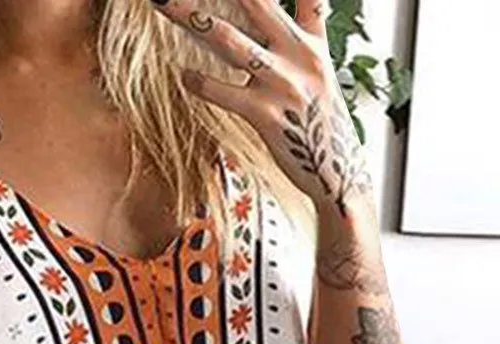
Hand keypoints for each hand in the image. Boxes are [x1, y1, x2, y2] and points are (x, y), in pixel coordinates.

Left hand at [150, 0, 373, 217]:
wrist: (336, 172)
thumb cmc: (319, 122)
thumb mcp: (319, 70)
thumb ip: (305, 32)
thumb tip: (281, 13)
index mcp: (312, 42)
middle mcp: (299, 55)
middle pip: (257, 2)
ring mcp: (282, 84)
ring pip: (231, 40)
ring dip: (193, 17)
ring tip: (163, 1)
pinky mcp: (266, 115)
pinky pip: (224, 94)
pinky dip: (201, 84)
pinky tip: (184, 76)